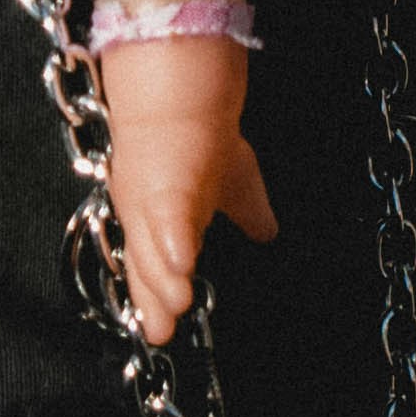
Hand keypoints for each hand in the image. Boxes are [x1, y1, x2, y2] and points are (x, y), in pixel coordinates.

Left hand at [88, 23, 278, 340]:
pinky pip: (168, 217)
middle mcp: (146, 214)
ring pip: (150, 249)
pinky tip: (182, 264)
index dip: (155, 298)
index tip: (159, 332)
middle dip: (154, 299)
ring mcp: (149, 199)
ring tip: (175, 310)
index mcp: (158, 220)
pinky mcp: (163, 178)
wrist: (186, 85)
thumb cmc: (203, 132)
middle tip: (160, 332)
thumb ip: (247, 211)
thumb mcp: (233, 181)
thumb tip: (269, 232)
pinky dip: (174, 240)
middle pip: (146, 267)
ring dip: (162, 281)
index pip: (152, 267)